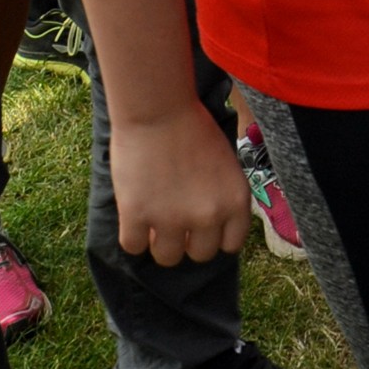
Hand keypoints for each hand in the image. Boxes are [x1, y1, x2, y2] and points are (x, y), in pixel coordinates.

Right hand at [109, 103, 249, 267]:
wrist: (159, 111)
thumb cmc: (193, 129)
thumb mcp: (226, 165)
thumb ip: (223, 197)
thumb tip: (213, 225)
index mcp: (235, 202)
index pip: (231, 244)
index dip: (215, 237)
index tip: (204, 229)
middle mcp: (208, 216)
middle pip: (200, 255)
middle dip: (189, 241)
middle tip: (177, 223)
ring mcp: (172, 220)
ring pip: (168, 258)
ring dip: (160, 243)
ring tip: (155, 222)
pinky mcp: (137, 217)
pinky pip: (134, 246)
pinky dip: (133, 235)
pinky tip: (135, 217)